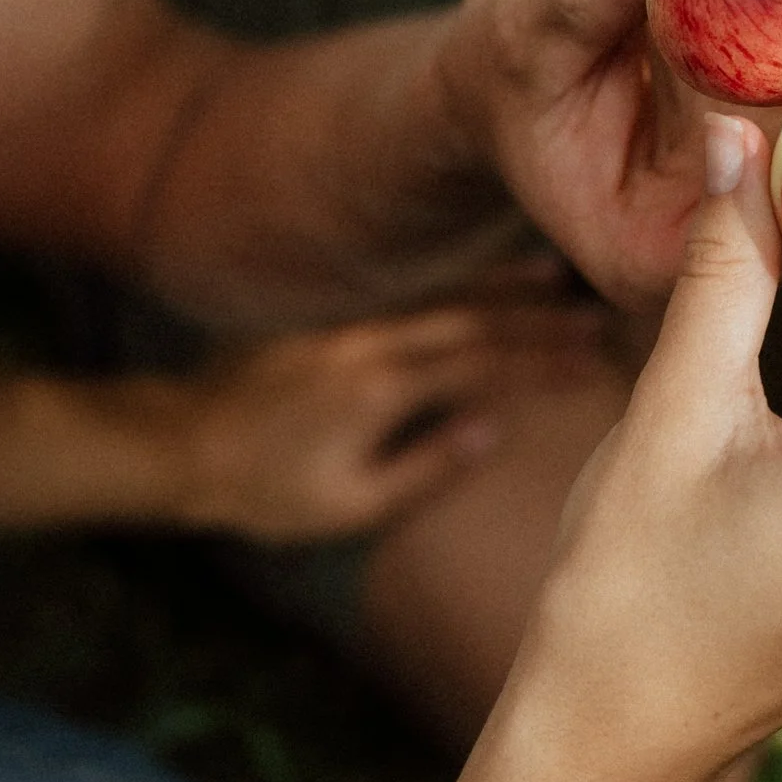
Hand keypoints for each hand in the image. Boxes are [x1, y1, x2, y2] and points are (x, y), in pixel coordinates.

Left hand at [170, 300, 613, 543]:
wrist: (181, 443)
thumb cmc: (265, 489)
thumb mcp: (350, 502)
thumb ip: (428, 465)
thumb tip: (494, 428)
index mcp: (385, 388)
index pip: (487, 367)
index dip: (546, 364)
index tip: (597, 363)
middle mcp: (376, 344)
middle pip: (476, 323)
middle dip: (541, 322)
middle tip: (599, 321)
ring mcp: (354, 328)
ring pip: (444, 299)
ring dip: (504, 289)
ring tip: (559, 280)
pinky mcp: (337, 325)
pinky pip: (410, 299)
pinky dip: (454, 287)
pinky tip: (479, 285)